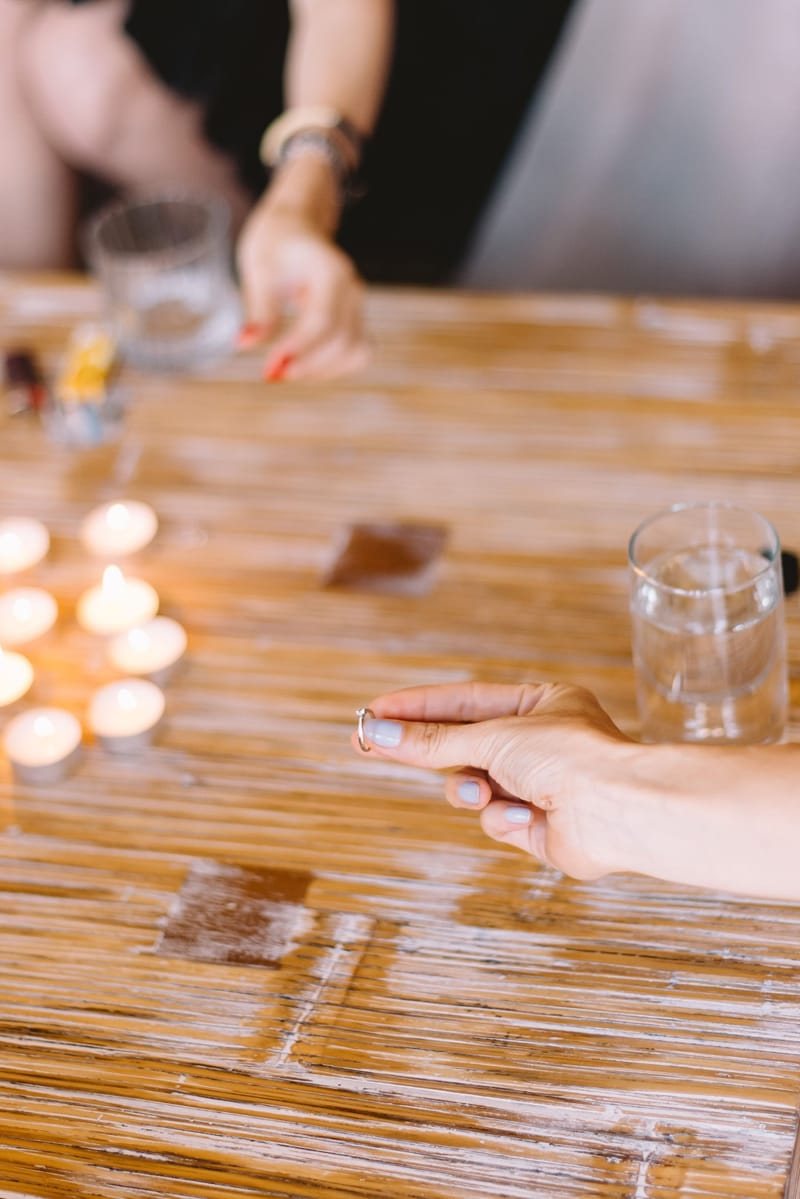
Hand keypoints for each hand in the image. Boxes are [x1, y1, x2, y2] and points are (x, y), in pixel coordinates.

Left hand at [236, 203, 367, 381]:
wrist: (298, 228)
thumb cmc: (276, 244)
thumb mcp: (259, 269)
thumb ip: (259, 309)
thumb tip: (246, 344)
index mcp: (331, 270)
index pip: (322, 318)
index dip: (299, 347)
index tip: (270, 368)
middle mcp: (352, 291)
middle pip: (341, 341)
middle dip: (307, 365)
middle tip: (269, 374)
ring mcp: (358, 308)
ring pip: (354, 353)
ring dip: (320, 370)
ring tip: (284, 369)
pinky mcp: (356, 323)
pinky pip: (354, 355)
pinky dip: (331, 368)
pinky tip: (302, 365)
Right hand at [352, 681, 636, 879]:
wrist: (618, 810)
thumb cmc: (570, 758)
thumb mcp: (492, 737)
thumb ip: (433, 740)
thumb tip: (377, 734)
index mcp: (539, 704)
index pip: (462, 701)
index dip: (415, 707)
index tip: (372, 712)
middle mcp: (538, 742)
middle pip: (460, 745)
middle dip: (422, 750)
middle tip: (366, 745)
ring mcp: (537, 785)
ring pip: (471, 787)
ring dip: (469, 790)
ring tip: (482, 792)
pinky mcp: (537, 826)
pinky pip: (495, 819)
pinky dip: (503, 819)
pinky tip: (527, 819)